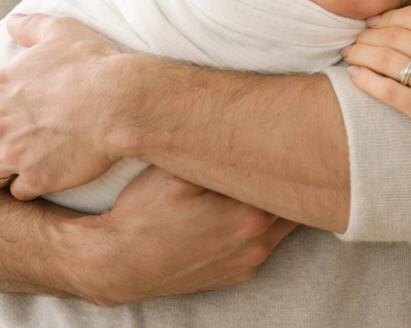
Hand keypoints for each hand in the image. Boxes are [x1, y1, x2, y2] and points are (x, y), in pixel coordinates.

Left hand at [0, 13, 139, 199]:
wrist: (122, 102)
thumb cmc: (93, 63)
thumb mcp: (60, 31)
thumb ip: (30, 25)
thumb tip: (12, 22)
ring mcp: (15, 156)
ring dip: (1, 172)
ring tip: (20, 167)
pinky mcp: (37, 179)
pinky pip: (18, 193)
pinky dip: (28, 187)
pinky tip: (44, 175)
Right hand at [69, 166, 297, 305]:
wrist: (115, 264)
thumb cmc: (144, 215)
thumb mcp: (177, 172)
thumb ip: (219, 154)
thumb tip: (251, 133)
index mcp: (250, 216)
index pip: (294, 185)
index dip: (294, 161)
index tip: (290, 144)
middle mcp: (257, 246)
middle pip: (294, 208)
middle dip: (288, 184)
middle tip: (281, 158)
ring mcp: (247, 265)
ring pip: (280, 228)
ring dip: (272, 207)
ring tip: (256, 183)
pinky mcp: (234, 276)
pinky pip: (259, 246)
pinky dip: (256, 229)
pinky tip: (234, 213)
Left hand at [340, 0, 410, 175]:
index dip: (392, 15)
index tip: (377, 19)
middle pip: (397, 34)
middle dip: (370, 32)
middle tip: (356, 35)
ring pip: (387, 60)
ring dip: (362, 53)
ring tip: (349, 52)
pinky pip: (388, 92)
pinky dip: (366, 81)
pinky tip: (355, 75)